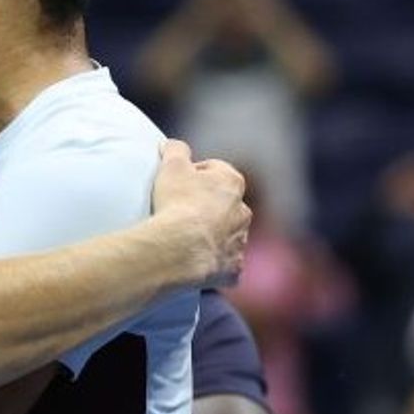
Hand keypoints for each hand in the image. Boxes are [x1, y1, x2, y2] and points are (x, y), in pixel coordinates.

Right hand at [151, 141, 249, 287]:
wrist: (179, 248)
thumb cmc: (177, 203)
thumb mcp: (171, 165)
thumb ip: (176, 149)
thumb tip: (173, 145)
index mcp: (232, 183)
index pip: (215, 171)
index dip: (194, 176)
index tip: (178, 185)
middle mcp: (243, 212)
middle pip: (224, 205)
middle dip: (207, 208)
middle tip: (181, 214)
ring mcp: (240, 242)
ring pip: (227, 236)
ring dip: (211, 236)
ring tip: (185, 240)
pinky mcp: (233, 268)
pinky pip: (225, 265)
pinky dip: (213, 264)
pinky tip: (195, 263)